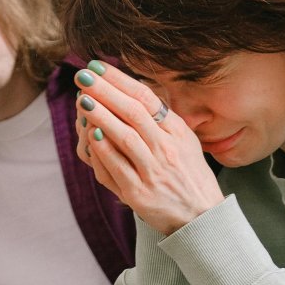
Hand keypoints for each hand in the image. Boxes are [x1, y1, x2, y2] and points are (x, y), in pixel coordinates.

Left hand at [74, 62, 223, 233]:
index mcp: (177, 132)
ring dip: (100, 116)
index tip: (98, 66)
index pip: (146, 97)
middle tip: (83, 75)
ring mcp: (153, 171)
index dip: (120, 80)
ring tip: (82, 99)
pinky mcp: (139, 194)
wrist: (202, 218)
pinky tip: (90, 134)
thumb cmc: (189, 176)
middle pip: (133, 112)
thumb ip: (163, 119)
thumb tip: (134, 90)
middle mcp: (166, 148)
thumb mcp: (186, 141)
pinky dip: (103, 150)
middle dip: (106, 91)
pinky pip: (117, 167)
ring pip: (124, 137)